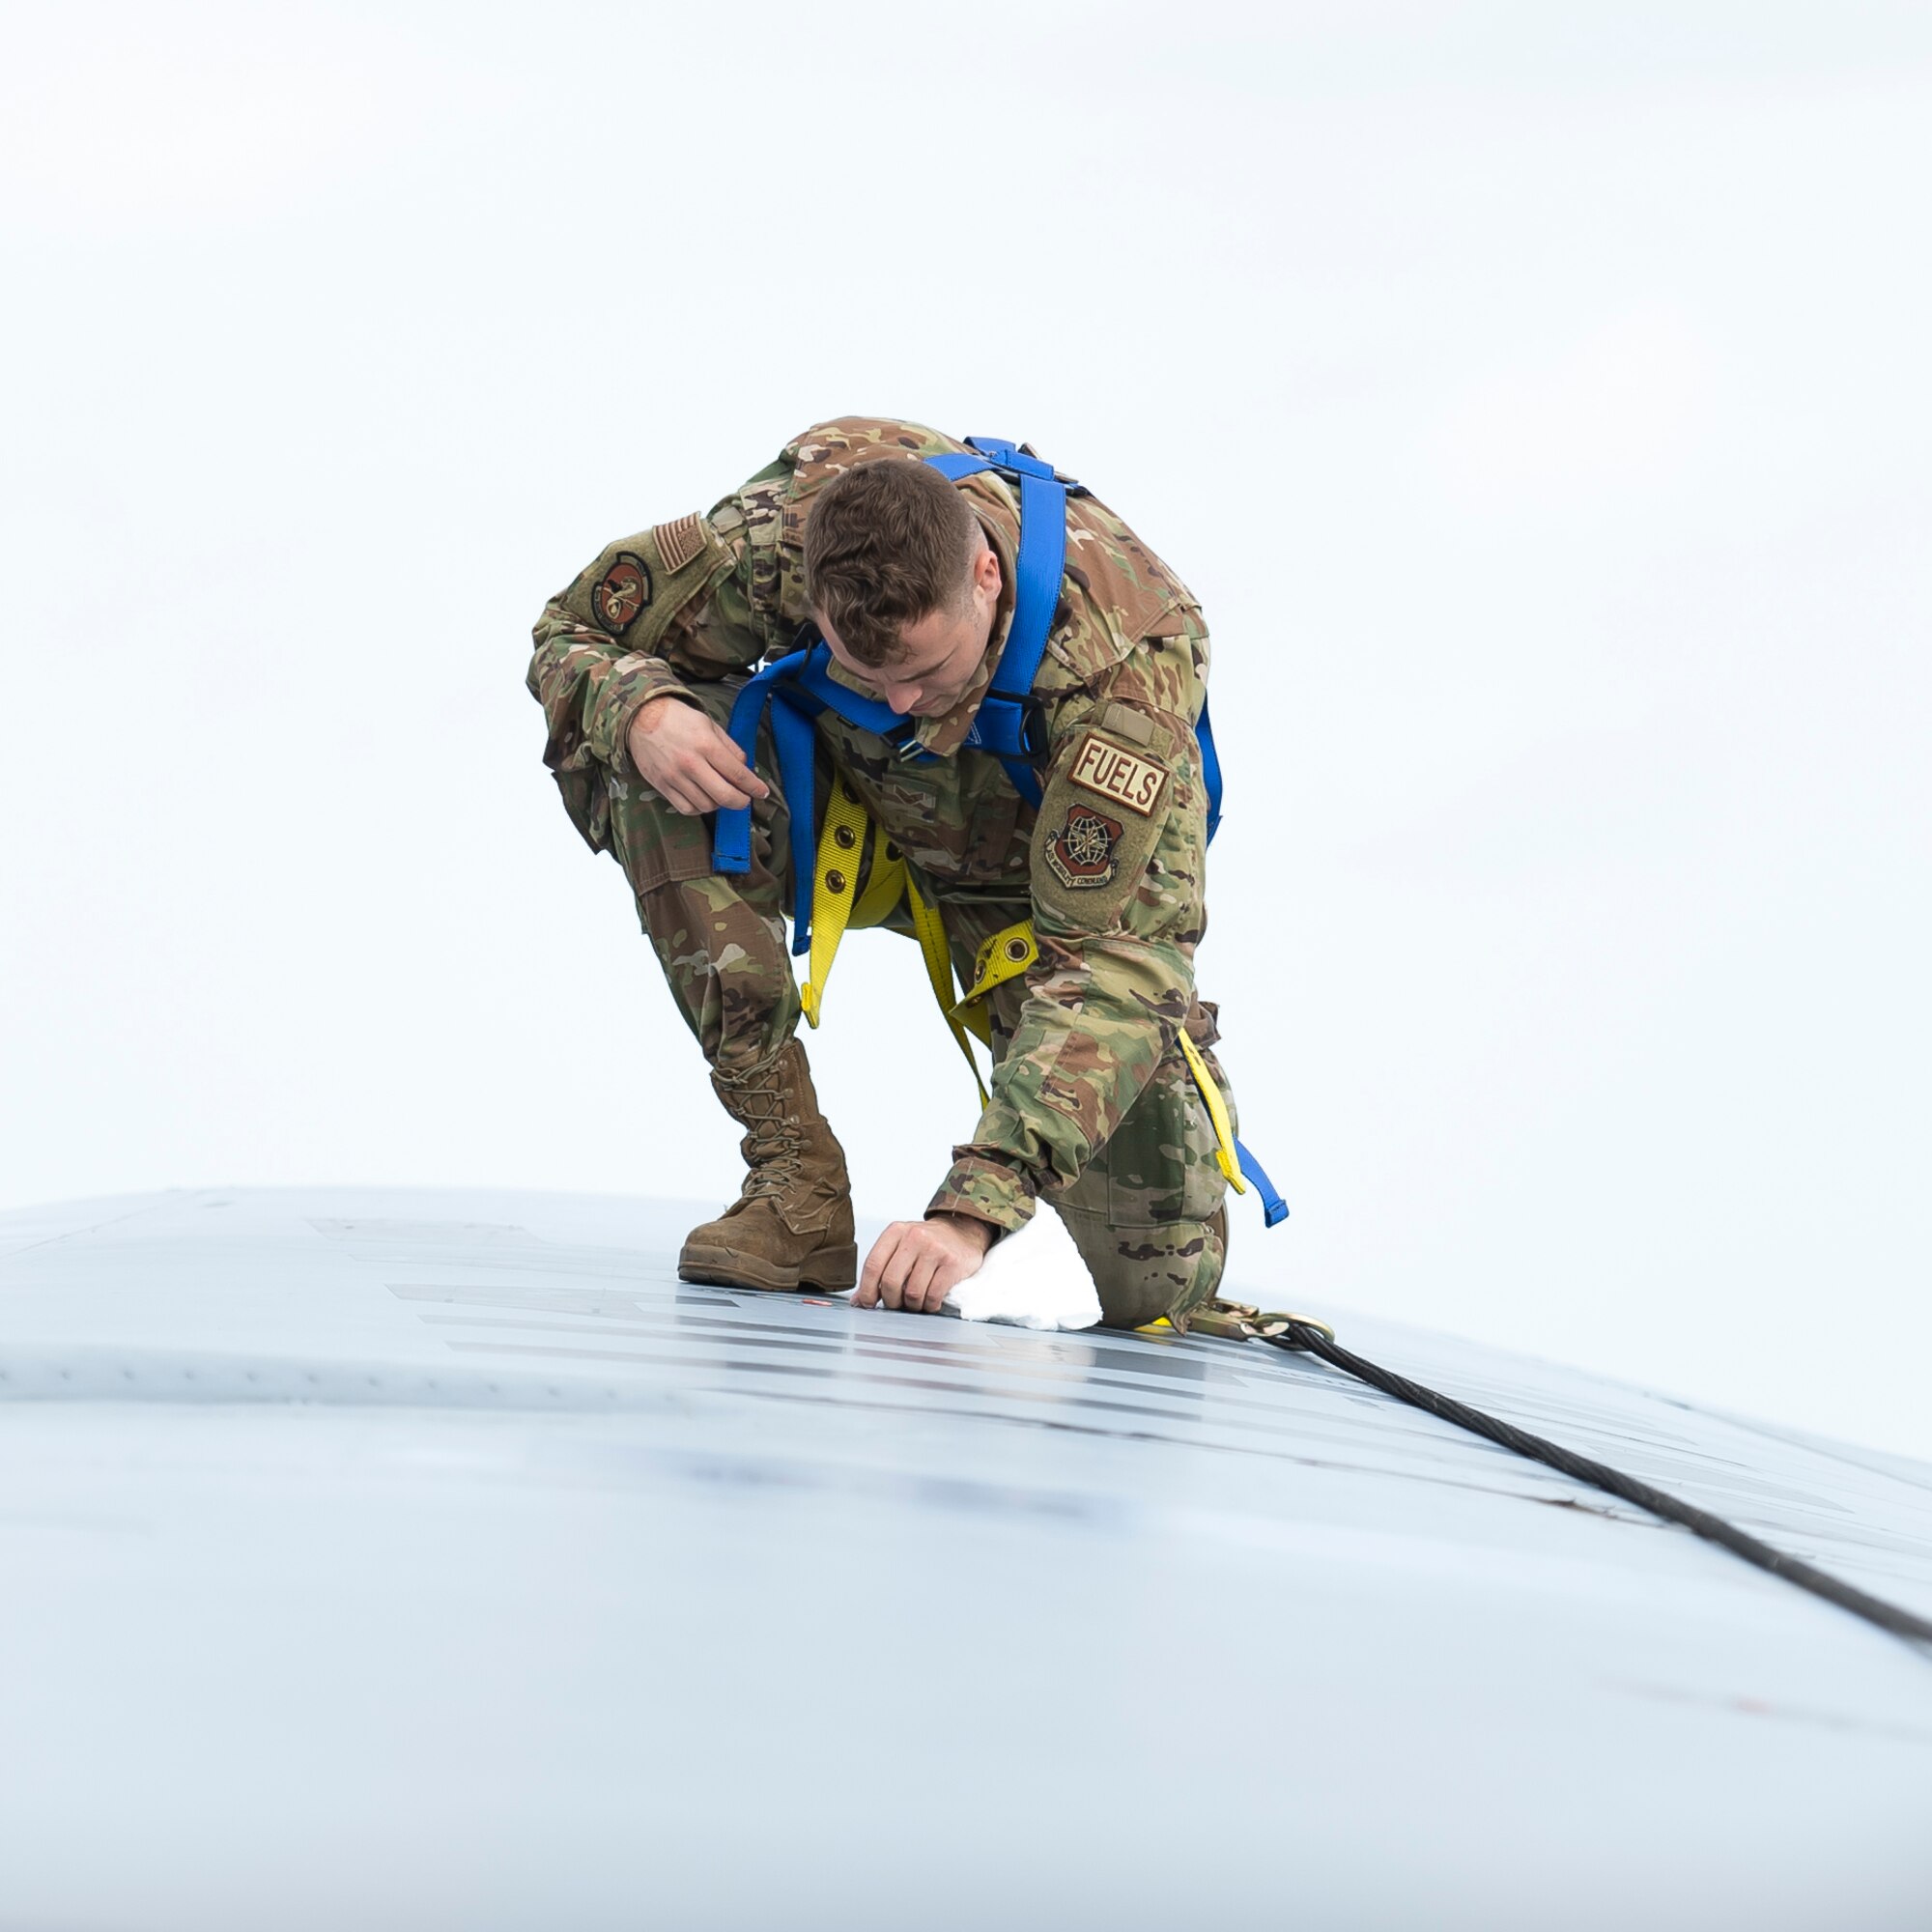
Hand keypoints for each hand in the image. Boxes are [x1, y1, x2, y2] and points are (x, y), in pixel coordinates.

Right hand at [626, 695, 769, 813]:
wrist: (641, 717)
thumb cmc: (679, 719)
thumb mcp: (709, 724)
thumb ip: (730, 747)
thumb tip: (745, 768)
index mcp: (706, 744)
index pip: (738, 774)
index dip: (754, 787)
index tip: (762, 792)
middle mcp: (691, 763)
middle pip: (724, 795)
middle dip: (740, 802)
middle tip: (745, 800)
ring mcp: (675, 776)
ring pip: (706, 805)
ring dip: (719, 804)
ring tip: (721, 794)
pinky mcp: (662, 785)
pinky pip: (686, 808)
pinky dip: (699, 809)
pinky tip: (703, 799)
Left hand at [856, 1213, 994, 1314]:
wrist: (962, 1232)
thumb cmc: (927, 1244)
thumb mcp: (900, 1247)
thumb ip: (880, 1270)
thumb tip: (859, 1300)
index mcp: (896, 1231)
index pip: (873, 1265)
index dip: (867, 1290)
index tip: (868, 1303)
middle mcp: (914, 1237)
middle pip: (891, 1281)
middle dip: (891, 1300)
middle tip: (896, 1304)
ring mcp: (935, 1249)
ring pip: (913, 1292)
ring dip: (912, 1305)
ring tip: (915, 1302)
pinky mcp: (952, 1263)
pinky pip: (933, 1295)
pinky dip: (929, 1305)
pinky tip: (930, 1302)